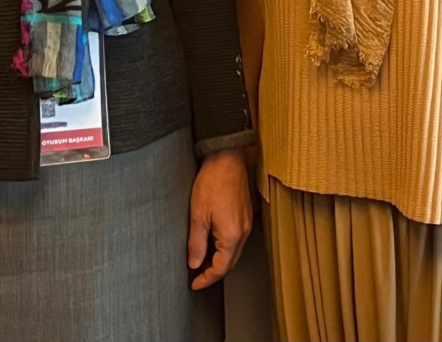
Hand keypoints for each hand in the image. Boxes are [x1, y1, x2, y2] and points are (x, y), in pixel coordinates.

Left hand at [187, 148, 252, 289]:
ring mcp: (247, 222)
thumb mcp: (198, 214)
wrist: (227, 157)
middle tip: (197, 276)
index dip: (206, 279)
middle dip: (214, 272)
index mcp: (232, 235)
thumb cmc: (212, 181)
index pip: (220, 268)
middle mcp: (243, 232)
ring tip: (203, 260)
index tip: (194, 284)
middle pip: (230, 262)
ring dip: (220, 259)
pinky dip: (226, 247)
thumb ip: (197, 242)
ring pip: (235, 251)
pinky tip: (214, 242)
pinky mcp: (247, 213)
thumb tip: (195, 264)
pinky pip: (237, 238)